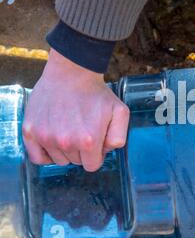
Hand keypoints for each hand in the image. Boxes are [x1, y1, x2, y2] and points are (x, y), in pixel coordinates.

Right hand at [23, 49, 129, 171]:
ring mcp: (46, 137)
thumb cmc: (97, 92)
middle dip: (81, 151)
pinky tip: (54, 139)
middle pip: (75, 162)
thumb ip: (118, 138)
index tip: (95, 141)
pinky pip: (37, 157)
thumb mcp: (120, 112)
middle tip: (82, 129)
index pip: (92, 166)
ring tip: (69, 128)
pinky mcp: (30, 130)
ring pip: (58, 160)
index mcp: (89, 141)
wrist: (72, 72)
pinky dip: (45, 153)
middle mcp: (66, 142)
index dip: (96, 155)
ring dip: (64, 150)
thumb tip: (105, 151)